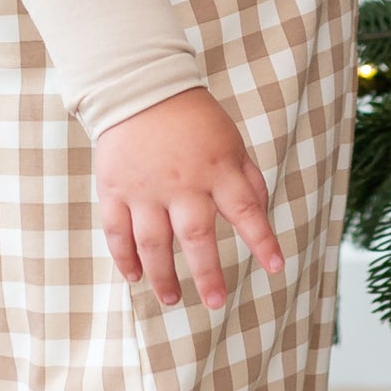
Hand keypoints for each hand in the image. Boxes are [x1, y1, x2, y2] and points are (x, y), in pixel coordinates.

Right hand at [92, 88, 284, 312]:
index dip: (262, 240)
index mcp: (217, 168)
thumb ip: (248, 180)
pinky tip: (134, 277)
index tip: (276, 267)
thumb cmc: (194, 120)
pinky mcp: (115, 188)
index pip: (246, 209)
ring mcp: (145, 188)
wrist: (141, 89)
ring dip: (162, 276)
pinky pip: (116, 231)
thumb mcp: (232, 142)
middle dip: (207, 273)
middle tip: (216, 302)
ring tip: (172, 299)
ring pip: (152, 242)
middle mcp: (182, 182)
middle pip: (195, 236)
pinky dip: (123, 258)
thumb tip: (261, 217)